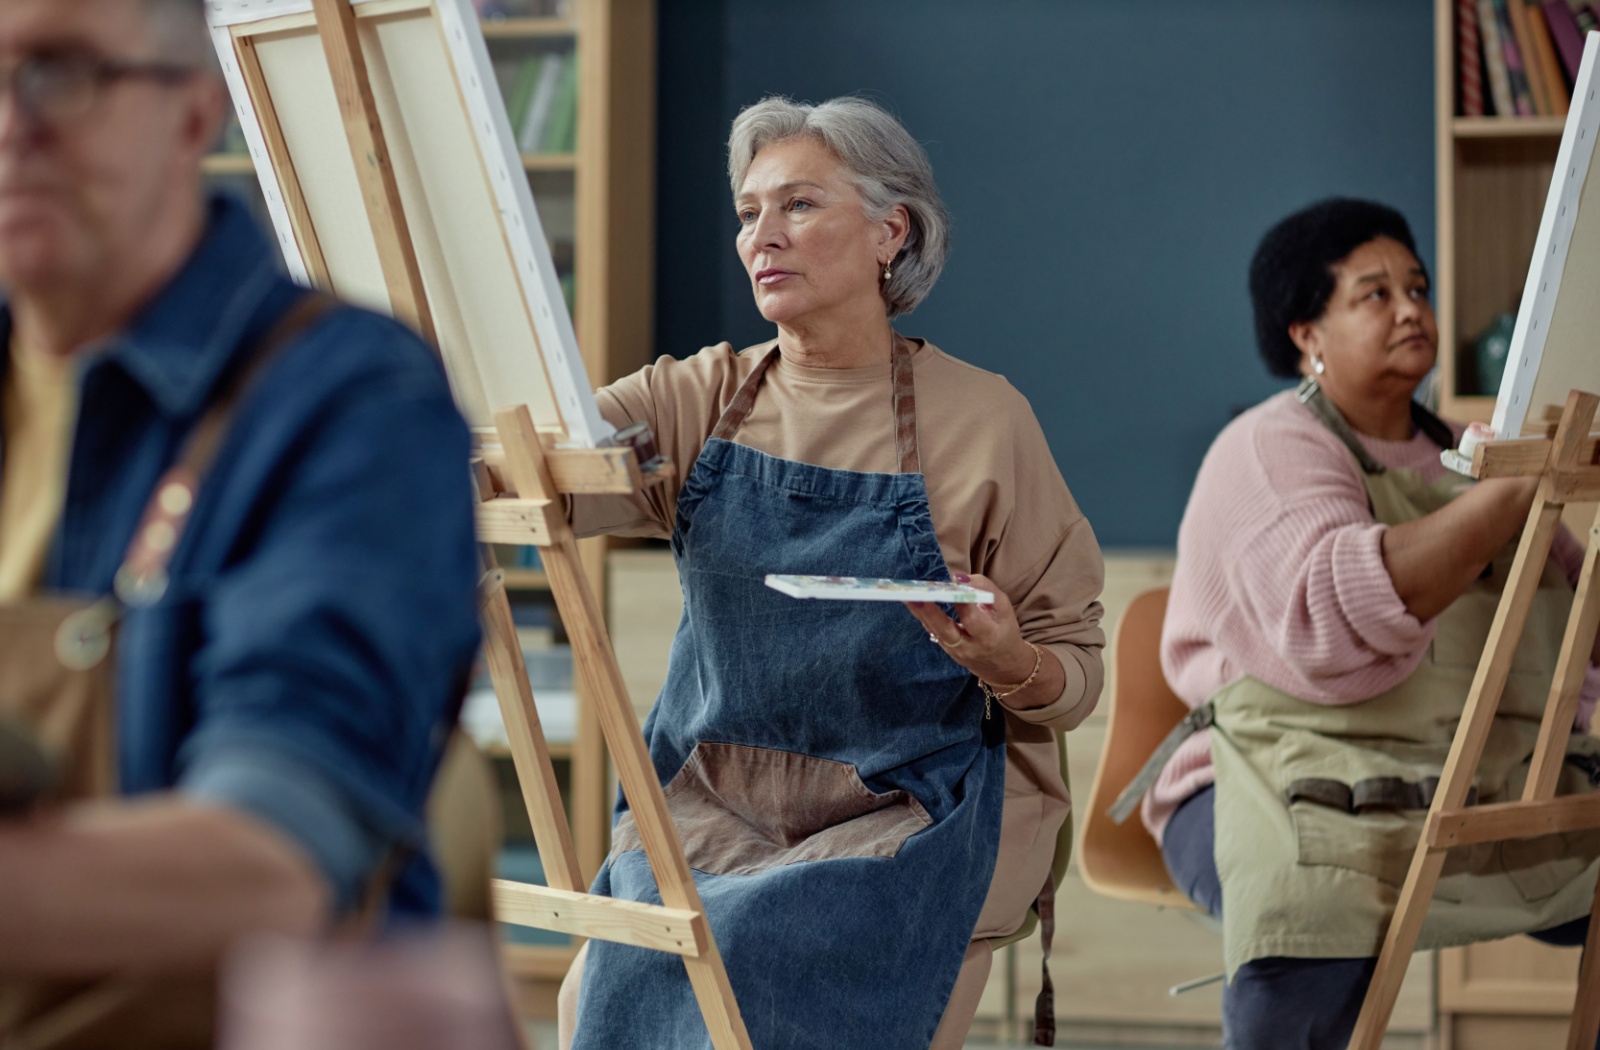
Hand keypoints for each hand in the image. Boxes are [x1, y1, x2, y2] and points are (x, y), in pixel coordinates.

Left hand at [903, 573, 1037, 686]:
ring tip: (906, 593)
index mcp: (988, 636)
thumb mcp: (1004, 608)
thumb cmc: (1003, 630)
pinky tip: (913, 601)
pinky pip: (932, 630)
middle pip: (945, 629)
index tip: (952, 581)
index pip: (972, 618)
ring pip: (934, 629)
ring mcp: (954, 651)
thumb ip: (986, 589)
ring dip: (919, 611)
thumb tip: (959, 578)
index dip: (961, 600)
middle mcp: (968, 647)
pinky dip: (923, 615)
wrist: (1001, 664)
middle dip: (929, 611)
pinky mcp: (945, 649)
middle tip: (914, 594)